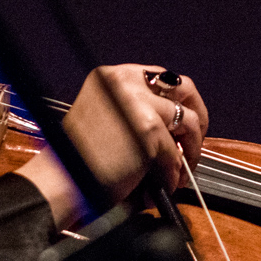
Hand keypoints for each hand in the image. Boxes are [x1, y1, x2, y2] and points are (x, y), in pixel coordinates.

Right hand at [16, 64, 206, 226]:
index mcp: (113, 76)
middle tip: (194, 144)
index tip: (185, 123)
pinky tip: (162, 183)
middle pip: (185, 90)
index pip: (163, 78)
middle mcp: (126, 82)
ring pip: (189, 123)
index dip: (180, 102)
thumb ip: (136, 109)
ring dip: (190, 152)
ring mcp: (138, 104)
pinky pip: (176, 154)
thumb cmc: (78, 158)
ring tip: (178, 172)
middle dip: (198, 119)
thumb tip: (175, 121)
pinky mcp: (147, 130)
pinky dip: (173, 174)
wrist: (62, 180)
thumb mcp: (105, 116)